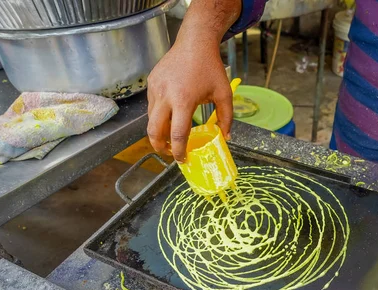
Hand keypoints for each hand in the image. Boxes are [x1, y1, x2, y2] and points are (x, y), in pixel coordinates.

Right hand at [146, 0, 240, 161]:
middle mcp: (165, 96)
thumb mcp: (224, 94)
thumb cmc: (210, 68)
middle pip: (154, 132)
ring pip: (150, 119)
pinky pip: (151, 106)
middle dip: (160, 147)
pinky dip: (158, 116)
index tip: (183, 160)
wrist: (195, 42)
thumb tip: (226, 138)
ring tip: (170, 138)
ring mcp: (155, 89)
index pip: (177, 135)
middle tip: (170, 154)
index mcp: (183, 101)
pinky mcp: (151, 83)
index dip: (179, 152)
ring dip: (158, 132)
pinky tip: (170, 116)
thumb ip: (226, 118)